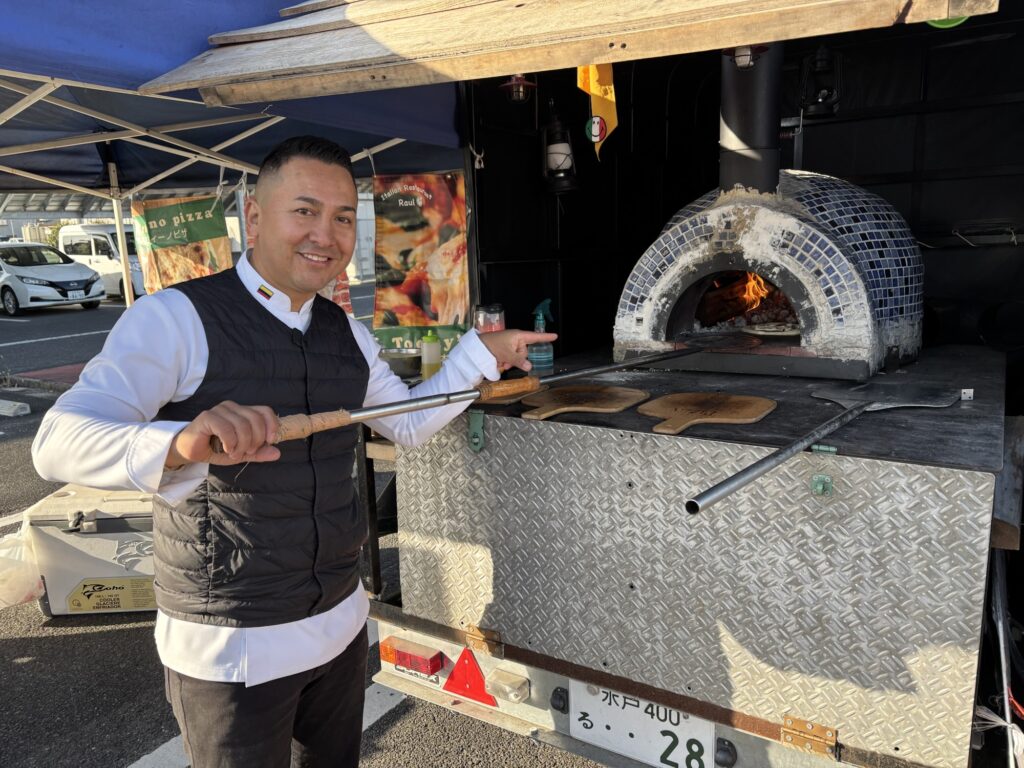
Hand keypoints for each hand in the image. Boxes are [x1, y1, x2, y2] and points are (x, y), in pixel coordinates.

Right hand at [165, 401, 280, 467]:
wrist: (191, 451)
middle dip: (256, 440)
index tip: (270, 441)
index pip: (265, 411)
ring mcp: (220, 410)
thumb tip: (277, 453)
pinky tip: (226, 449)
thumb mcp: (242, 453)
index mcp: (243, 412)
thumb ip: (259, 452)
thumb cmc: (217, 448)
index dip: (272, 425)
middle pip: (256, 419)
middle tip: (247, 452)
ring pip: (243, 425)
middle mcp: (233, 407)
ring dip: (242, 445)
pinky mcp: (208, 416)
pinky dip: (230, 443)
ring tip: (234, 454)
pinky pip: (226, 429)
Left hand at [478, 329, 557, 372]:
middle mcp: (515, 340)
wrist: (477, 347)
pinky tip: (498, 362)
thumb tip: (530, 367)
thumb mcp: (507, 354)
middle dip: (516, 359)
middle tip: (506, 360)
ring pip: (517, 358)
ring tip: (500, 361)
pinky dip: (505, 362)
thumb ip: (519, 361)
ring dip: (510, 362)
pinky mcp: (505, 350)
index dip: (545, 337)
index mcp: (518, 336)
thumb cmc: (492, 345)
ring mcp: (510, 345)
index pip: (535, 337)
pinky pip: (510, 359)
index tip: (555, 336)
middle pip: (524, 352)